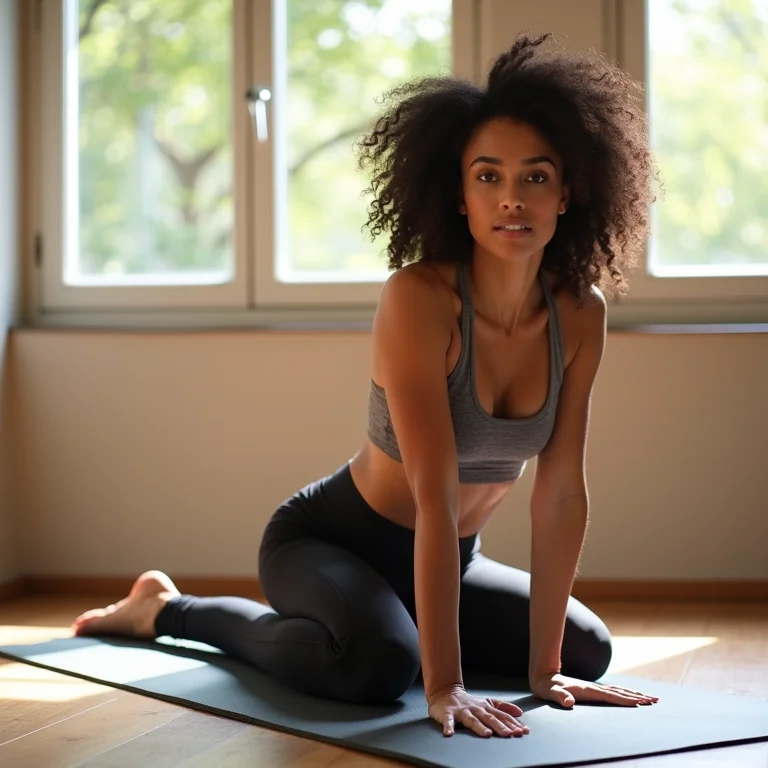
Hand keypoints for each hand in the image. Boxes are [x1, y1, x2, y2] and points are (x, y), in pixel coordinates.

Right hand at [427, 685, 529, 737]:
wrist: (445, 692)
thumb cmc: (468, 702)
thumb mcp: (487, 702)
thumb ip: (503, 707)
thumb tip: (520, 712)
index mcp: (485, 707)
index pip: (501, 716)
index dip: (512, 723)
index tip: (523, 731)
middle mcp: (475, 708)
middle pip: (489, 718)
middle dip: (500, 726)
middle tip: (510, 734)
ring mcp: (462, 711)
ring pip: (472, 719)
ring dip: (479, 727)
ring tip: (487, 734)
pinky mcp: (447, 713)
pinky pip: (448, 720)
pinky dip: (449, 727)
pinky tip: (450, 734)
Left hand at [530, 672, 659, 708]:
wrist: (543, 674)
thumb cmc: (546, 687)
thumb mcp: (549, 692)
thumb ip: (559, 696)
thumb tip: (569, 700)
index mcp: (587, 690)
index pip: (610, 696)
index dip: (625, 700)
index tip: (641, 703)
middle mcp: (593, 687)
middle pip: (619, 692)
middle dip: (637, 696)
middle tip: (655, 700)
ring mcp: (593, 688)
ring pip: (618, 691)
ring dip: (634, 694)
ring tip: (650, 698)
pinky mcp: (591, 690)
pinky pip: (613, 693)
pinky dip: (625, 694)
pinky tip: (631, 697)